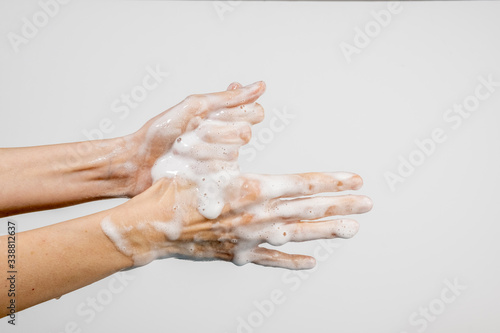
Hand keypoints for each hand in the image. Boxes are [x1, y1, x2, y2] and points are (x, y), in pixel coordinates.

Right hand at [104, 172, 371, 269]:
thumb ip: (235, 146)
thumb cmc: (175, 187)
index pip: (305, 184)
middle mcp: (258, 215)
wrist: (151, 224)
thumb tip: (250, 117)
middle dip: (342, 204)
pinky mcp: (239, 253)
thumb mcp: (206, 158)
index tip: (355, 178)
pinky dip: (292, 260)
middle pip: (309, 209)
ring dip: (327, 231)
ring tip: (351, 229)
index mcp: (253, 188)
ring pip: (299, 233)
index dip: (333, 180)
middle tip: (367, 203)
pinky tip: (310, 261)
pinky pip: (272, 258)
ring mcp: (251, 238)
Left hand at [124, 81, 265, 195]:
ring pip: (233, 154)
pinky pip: (223, 173)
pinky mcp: (214, 181)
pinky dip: (201, 166)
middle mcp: (225, 139)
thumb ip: (226, 98)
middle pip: (245, 134)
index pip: (254, 113)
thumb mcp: (193, 107)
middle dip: (216, 132)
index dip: (240, 114)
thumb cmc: (159, 133)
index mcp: (222, 118)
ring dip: (203, 150)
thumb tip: (260, 86)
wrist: (136, 163)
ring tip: (182, 150)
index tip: (216, 115)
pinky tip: (187, 165)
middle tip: (194, 133)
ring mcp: (221, 162)